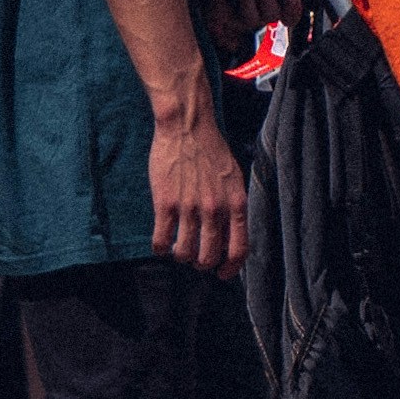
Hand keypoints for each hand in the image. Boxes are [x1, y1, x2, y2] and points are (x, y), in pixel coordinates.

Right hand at [147, 80, 247, 273]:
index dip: (230, 269)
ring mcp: (189, 207)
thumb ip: (233, 207)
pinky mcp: (165, 203)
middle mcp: (215, 209)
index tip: (220, 273)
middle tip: (194, 257)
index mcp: (236, 203)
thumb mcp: (233, 178)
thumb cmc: (210, 150)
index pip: (239, 250)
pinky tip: (160, 242)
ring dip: (180, 256)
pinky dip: (160, 248)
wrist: (187, 125)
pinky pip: (161, 241)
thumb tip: (228, 238)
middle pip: (209, 257)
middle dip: (201, 263)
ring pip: (184, 253)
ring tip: (177, 247)